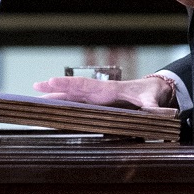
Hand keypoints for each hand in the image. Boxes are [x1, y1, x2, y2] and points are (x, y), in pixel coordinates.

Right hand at [32, 76, 172, 109]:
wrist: (155, 90)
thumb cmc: (152, 94)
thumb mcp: (153, 100)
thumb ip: (152, 107)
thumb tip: (157, 112)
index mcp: (109, 90)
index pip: (84, 85)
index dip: (68, 83)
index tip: (52, 81)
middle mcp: (99, 92)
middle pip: (73, 88)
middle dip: (55, 87)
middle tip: (35, 87)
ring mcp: (97, 97)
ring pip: (73, 95)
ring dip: (56, 95)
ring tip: (37, 98)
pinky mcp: (98, 103)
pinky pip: (78, 102)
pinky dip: (65, 103)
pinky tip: (53, 107)